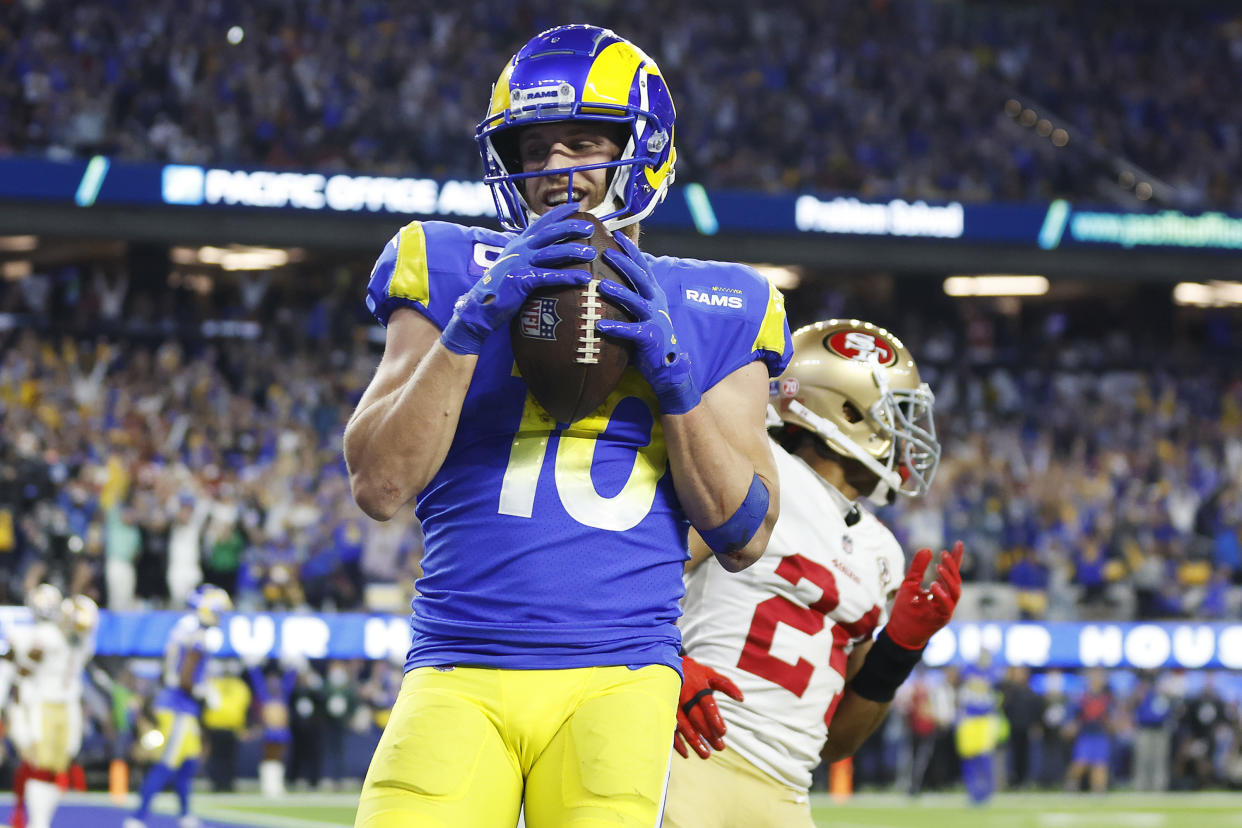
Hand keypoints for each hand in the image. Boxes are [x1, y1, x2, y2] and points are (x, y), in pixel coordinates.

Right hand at [440, 201, 597, 354]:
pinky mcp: (521, 280)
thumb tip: (540, 251)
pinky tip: (583, 278)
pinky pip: (549, 276)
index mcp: (517, 243)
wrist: (478, 308)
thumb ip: (524, 255)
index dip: (558, 213)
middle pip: (549, 233)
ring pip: (552, 252)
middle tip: (589, 228)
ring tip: (591, 253)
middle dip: (570, 227)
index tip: (575, 206)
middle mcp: (518, 249)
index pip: (540, 222)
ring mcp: (519, 263)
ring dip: (573, 251)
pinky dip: (568, 276)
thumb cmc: (498, 289)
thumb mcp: (510, 265)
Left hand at [594, 232, 700, 414]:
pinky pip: (631, 331)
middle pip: (640, 278)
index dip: (631, 249)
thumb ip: (629, 294)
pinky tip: (600, 325)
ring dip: (619, 292)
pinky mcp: (650, 338)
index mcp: (653, 293)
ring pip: (636, 301)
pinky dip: (616, 327)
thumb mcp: (641, 311)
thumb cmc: (648, 336)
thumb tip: (607, 276)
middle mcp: (656, 302)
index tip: (616, 234)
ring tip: (601, 285)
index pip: (643, 266)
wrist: (667, 366)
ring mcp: (655, 319)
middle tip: (606, 252)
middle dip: (624, 263)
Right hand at [673, 655, 742, 758]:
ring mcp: (674, 704)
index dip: (715, 719)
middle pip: (697, 718)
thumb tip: (741, 698)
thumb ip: (727, 686)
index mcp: (698, 687)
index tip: (723, 732)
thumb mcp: (711, 675)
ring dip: (694, 741)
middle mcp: (685, 696)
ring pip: (683, 725)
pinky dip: (677, 742)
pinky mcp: (666, 710)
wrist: (670, 665)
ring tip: (706, 755)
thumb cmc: (695, 673)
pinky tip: (687, 754)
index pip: (707, 704)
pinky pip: (670, 728)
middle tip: (720, 747)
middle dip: (708, 734)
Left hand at [884, 541, 963, 649]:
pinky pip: (947, 606)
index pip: (951, 571)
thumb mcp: (909, 584)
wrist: (900, 631)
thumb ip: (918, 568)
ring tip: (938, 567)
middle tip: (943, 553)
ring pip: (955, 592)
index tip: (958, 543)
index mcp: (940, 589)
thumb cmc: (905, 609)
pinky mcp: (942, 618)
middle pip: (955, 579)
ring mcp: (946, 608)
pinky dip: (942, 596)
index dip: (956, 558)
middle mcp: (946, 597)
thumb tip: (927, 549)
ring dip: (948, 579)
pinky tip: (934, 586)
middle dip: (952, 566)